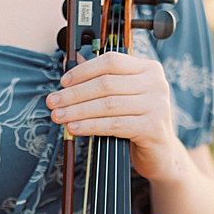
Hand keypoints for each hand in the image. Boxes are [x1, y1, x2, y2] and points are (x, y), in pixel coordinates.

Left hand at [46, 51, 184, 181]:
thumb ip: (101, 79)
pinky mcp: (152, 127)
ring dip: (77, 110)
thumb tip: (70, 64)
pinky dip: (90, 126)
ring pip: (107, 104)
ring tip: (58, 116)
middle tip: (53, 102)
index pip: (111, 61)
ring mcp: (157, 105)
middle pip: (106, 83)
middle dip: (74, 94)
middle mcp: (155, 83)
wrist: (159, 153)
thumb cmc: (137, 122)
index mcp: (148, 69)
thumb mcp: (121, 97)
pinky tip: (74, 128)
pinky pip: (114, 124)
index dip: (83, 71)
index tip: (63, 82)